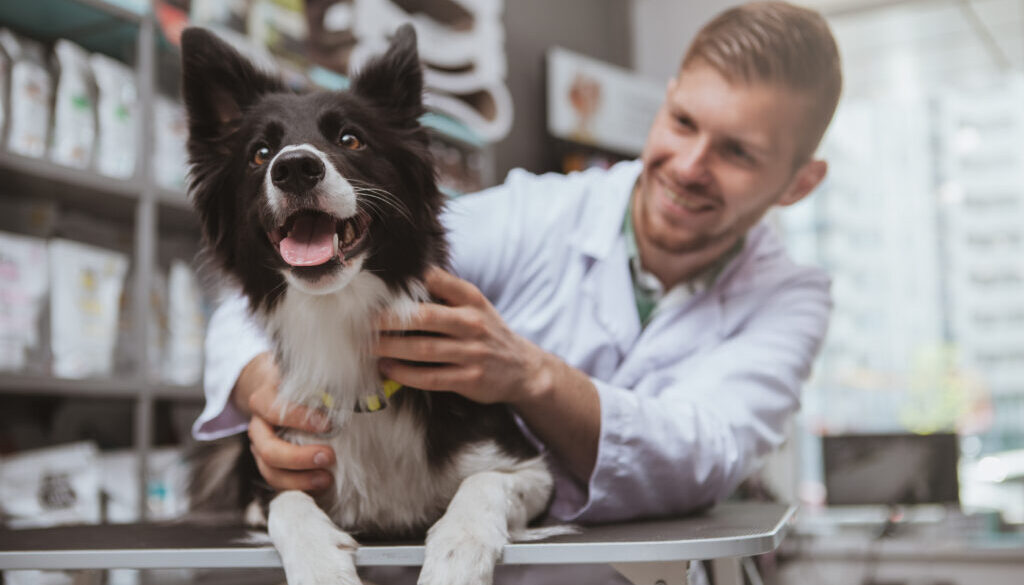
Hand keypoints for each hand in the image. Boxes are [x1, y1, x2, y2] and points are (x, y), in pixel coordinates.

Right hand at [232, 352, 335, 491]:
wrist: (277, 391)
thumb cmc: (301, 383)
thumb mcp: (308, 374)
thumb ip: (328, 377)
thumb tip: (368, 373)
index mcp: (264, 399)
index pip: (273, 409)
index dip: (298, 418)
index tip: (328, 423)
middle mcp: (258, 426)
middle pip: (268, 449)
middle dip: (298, 458)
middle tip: (330, 456)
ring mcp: (260, 448)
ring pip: (270, 471)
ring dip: (299, 480)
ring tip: (326, 479)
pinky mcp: (269, 465)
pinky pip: (278, 482)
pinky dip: (299, 487)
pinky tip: (320, 486)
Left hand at [374, 267, 550, 405]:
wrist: (523, 369)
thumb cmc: (487, 332)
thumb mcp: (474, 304)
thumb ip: (445, 290)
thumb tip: (402, 276)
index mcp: (471, 299)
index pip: (435, 281)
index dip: (405, 282)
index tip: (375, 287)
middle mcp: (473, 323)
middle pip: (424, 317)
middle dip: (389, 320)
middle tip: (362, 322)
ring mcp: (473, 352)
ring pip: (423, 349)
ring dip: (391, 348)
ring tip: (368, 347)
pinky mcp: (470, 379)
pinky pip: (431, 377)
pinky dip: (405, 374)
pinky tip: (387, 369)